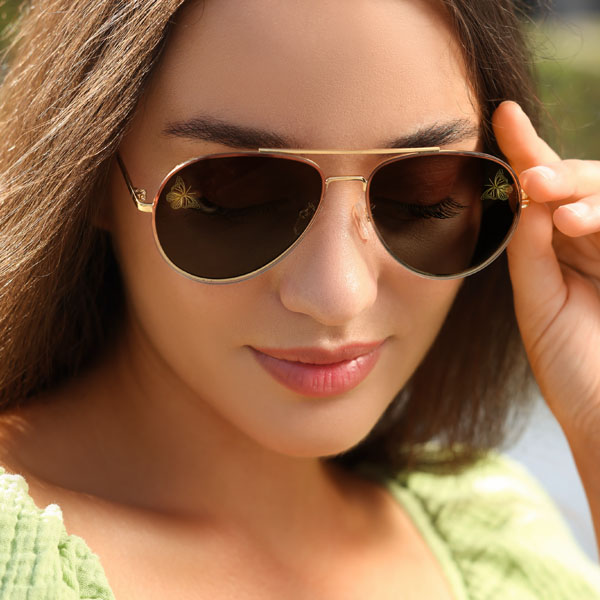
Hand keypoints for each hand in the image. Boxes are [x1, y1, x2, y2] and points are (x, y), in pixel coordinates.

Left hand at [493, 101, 599, 437]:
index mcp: (559, 249)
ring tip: (556, 203)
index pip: (541, 192)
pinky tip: (576, 222)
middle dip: (559, 172)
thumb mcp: (538, 303)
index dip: (525, 151)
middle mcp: (592, 242)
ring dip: (586, 191)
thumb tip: (525, 196)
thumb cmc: (572, 366)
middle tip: (534, 177)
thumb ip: (531, 251)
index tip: (502, 114)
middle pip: (580, 184)